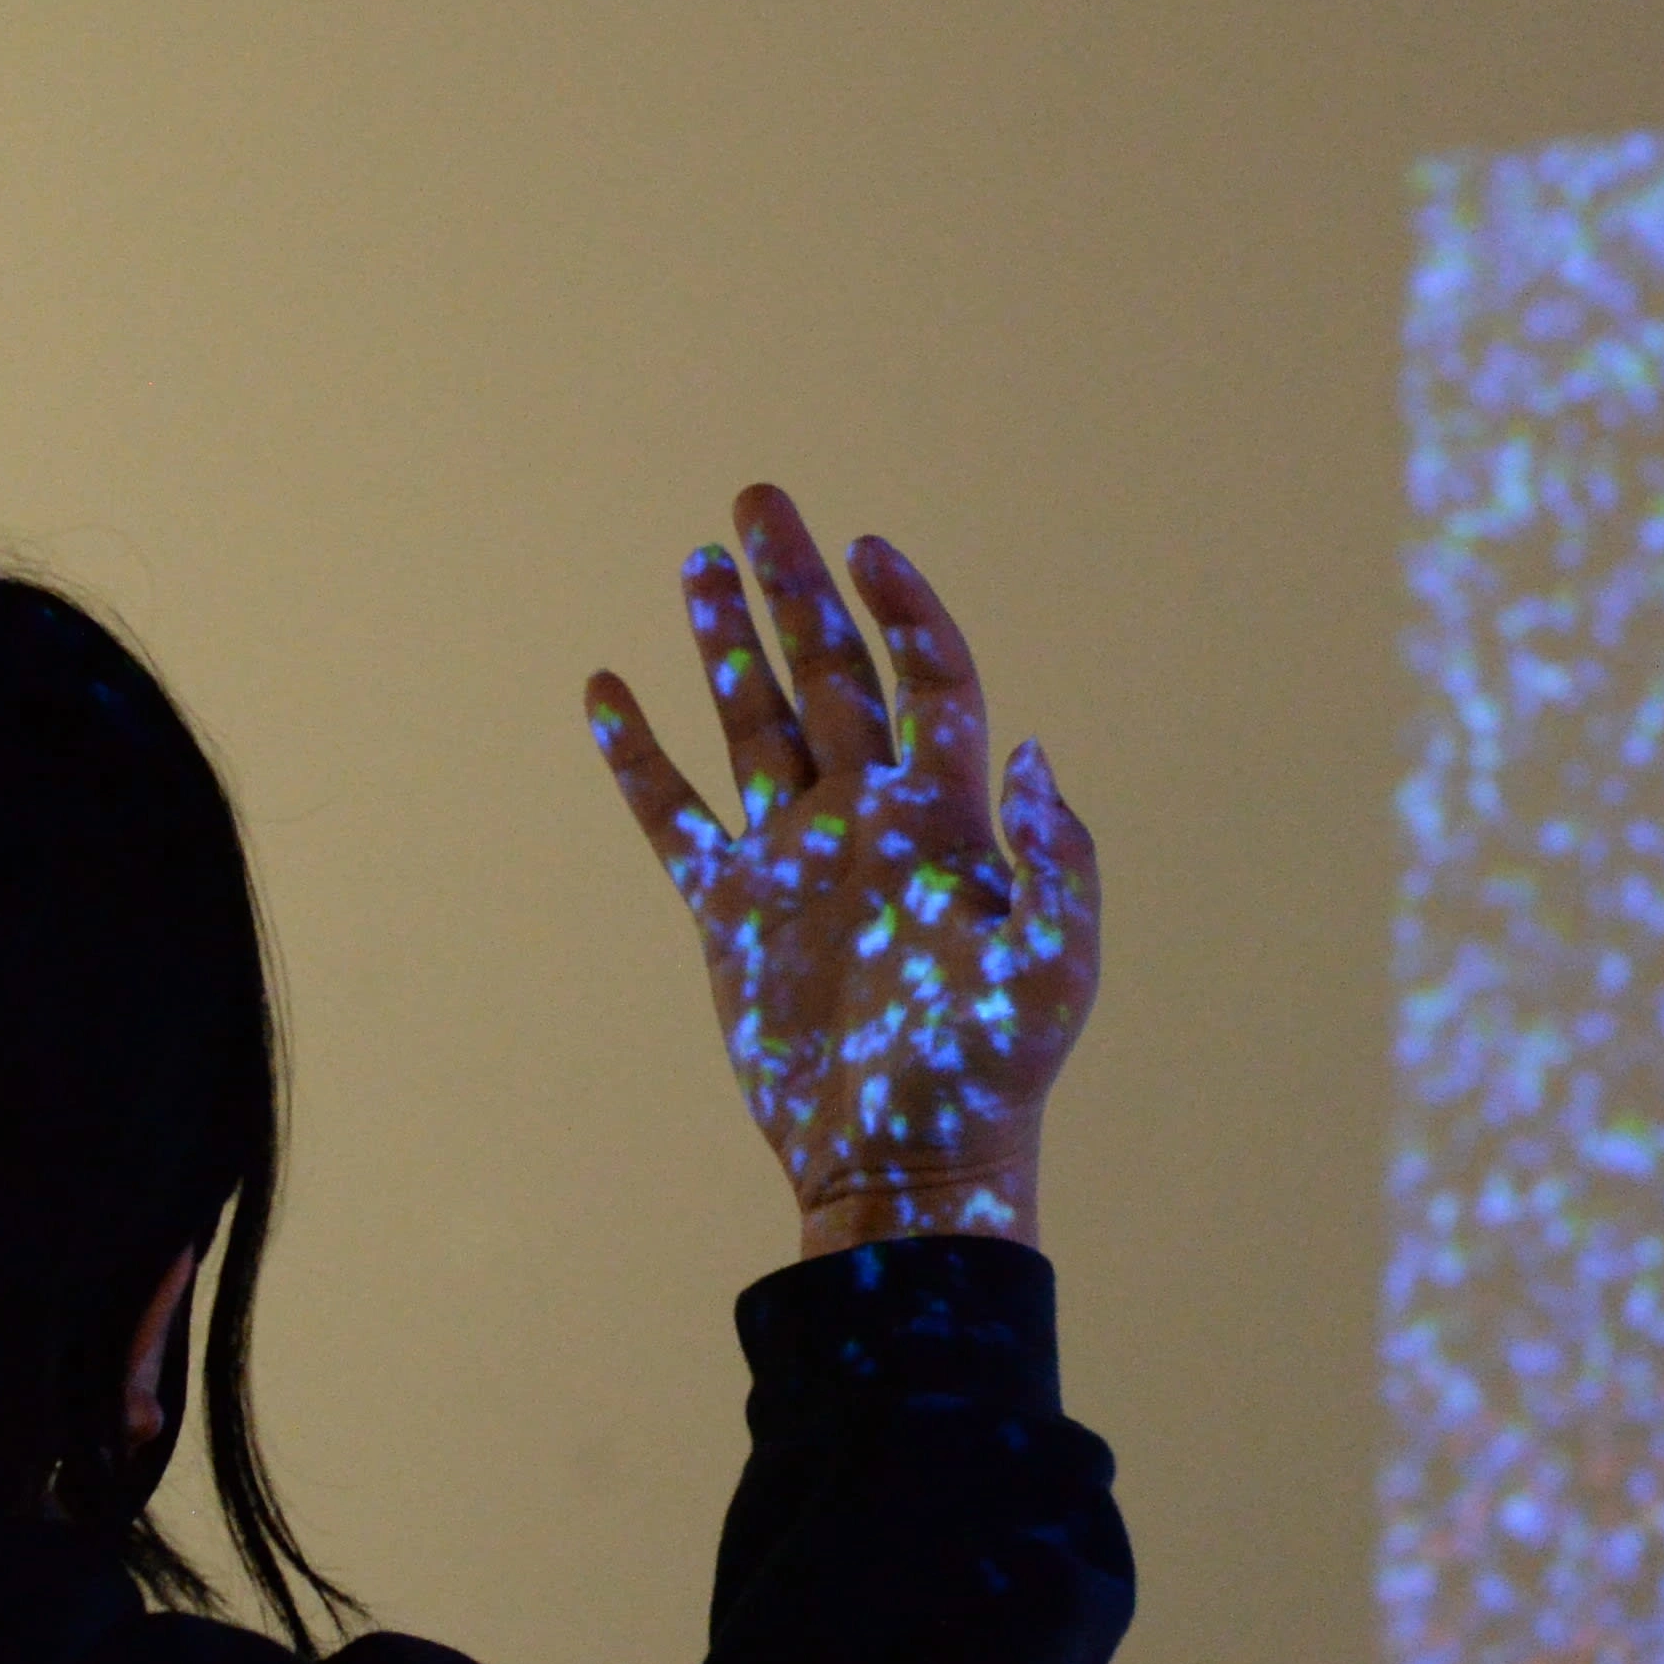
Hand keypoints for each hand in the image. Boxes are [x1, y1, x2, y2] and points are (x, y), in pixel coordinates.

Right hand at [587, 487, 1099, 1254]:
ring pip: (753, 725)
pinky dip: (637, 758)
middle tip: (759, 500)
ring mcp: (795, 861)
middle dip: (794, 587)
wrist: (902, 1163)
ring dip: (725, 645)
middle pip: (828, 674)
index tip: (867, 545)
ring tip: (696, 562)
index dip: (903, 609)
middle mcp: (866, 820)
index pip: (927, 679)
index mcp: (944, 818)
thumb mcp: (1054, 969)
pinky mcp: (732, 913)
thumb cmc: (990, 1075)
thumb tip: (1035, 752)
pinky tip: (606, 690)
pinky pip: (674, 816)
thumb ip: (1056, 861)